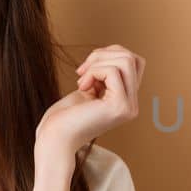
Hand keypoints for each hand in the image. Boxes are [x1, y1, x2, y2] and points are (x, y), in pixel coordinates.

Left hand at [35, 44, 144, 158]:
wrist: (55, 139)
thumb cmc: (65, 116)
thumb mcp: (89, 88)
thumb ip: (105, 74)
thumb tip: (114, 51)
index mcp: (127, 101)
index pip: (135, 63)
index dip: (111, 54)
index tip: (88, 68)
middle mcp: (132, 106)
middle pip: (132, 59)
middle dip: (102, 55)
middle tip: (81, 71)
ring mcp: (128, 107)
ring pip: (126, 61)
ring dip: (97, 62)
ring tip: (81, 78)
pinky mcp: (119, 106)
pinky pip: (112, 71)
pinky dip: (93, 71)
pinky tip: (81, 86)